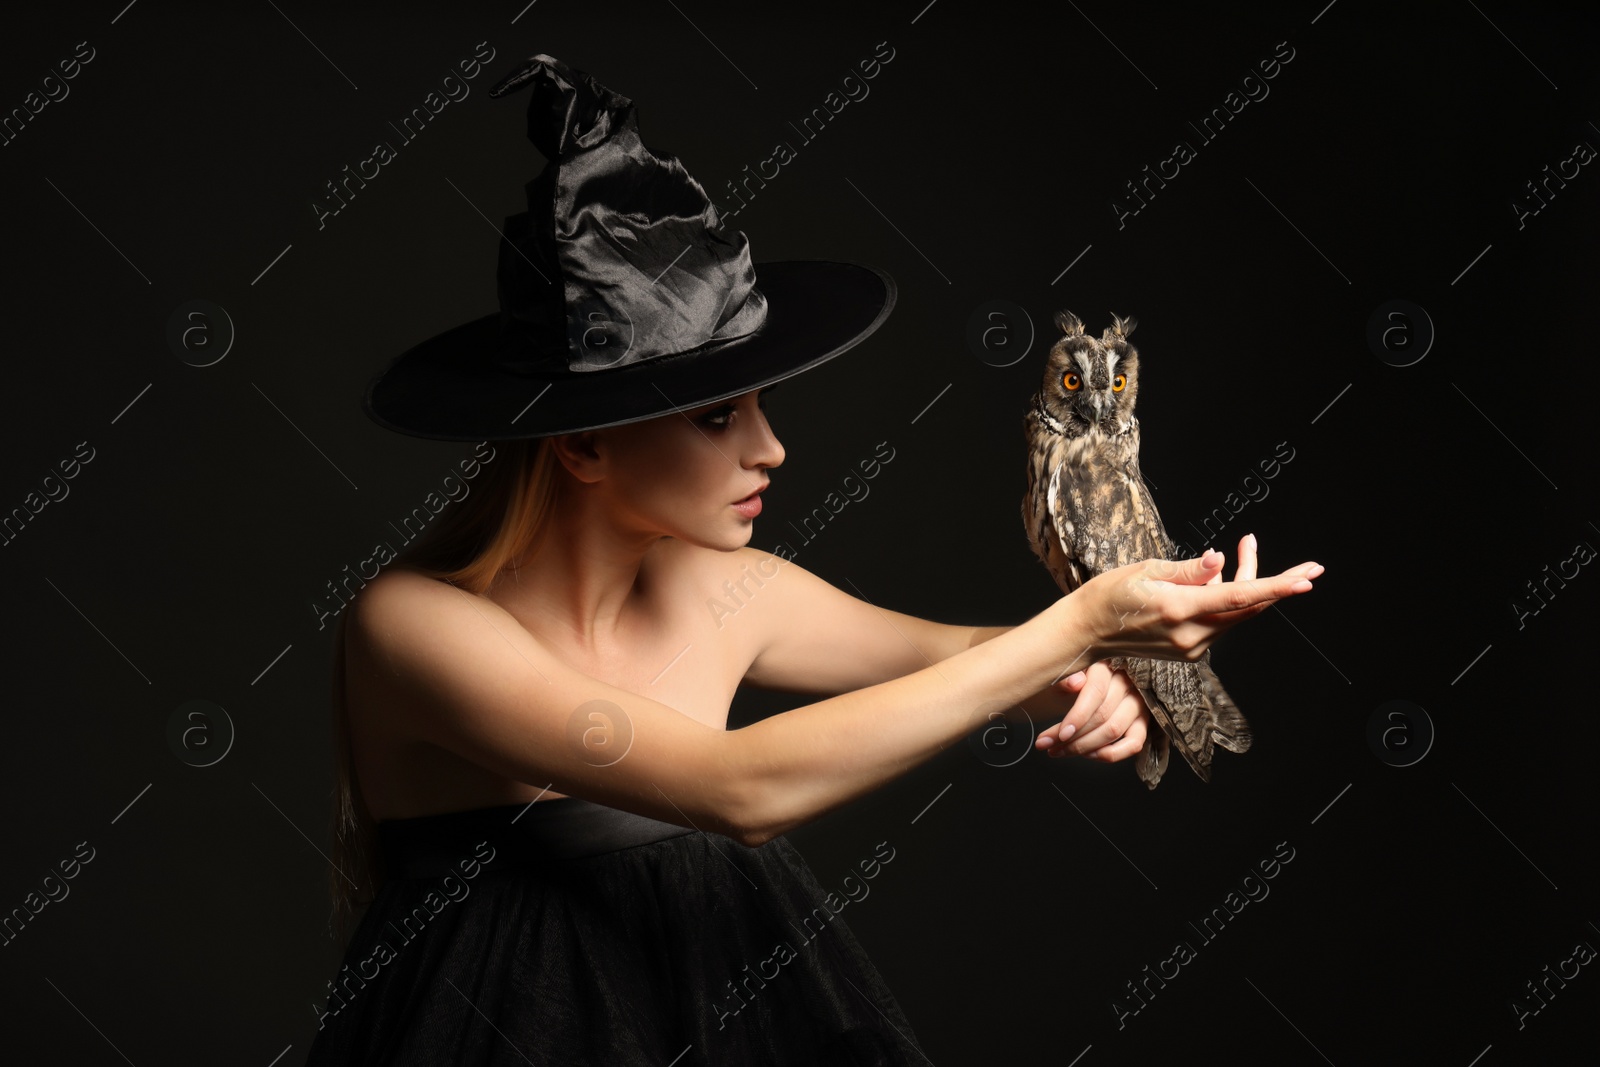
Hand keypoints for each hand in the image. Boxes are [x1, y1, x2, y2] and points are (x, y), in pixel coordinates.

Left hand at [1033, 660, 1150, 762]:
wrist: (1077, 690)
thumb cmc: (1068, 683)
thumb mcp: (1060, 677)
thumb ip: (1064, 679)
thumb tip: (1075, 683)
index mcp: (1106, 665)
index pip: (1096, 690)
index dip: (1078, 715)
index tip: (1061, 734)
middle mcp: (1127, 681)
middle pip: (1103, 714)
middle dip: (1073, 736)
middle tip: (1048, 745)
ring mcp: (1138, 702)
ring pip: (1114, 730)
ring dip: (1085, 747)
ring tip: (1060, 750)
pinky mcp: (1142, 721)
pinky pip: (1134, 744)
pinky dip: (1110, 754)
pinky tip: (1088, 754)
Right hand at [1075, 534, 1323, 663]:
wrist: (1087, 632)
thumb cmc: (1110, 595)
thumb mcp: (1145, 571)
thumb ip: (1188, 569)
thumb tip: (1219, 561)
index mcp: (1178, 609)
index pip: (1237, 597)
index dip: (1275, 587)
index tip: (1305, 580)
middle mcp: (1190, 635)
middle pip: (1246, 607)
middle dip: (1276, 584)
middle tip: (1309, 568)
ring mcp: (1191, 647)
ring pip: (1235, 614)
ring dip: (1247, 584)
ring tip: (1244, 547)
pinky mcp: (1190, 651)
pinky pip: (1220, 622)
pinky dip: (1227, 599)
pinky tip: (1216, 578)